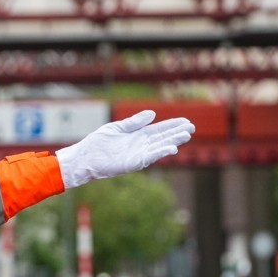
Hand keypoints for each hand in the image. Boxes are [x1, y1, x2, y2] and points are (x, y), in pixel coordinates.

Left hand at [56, 111, 193, 188]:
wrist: (85, 156)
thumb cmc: (99, 142)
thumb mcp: (118, 127)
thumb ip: (135, 122)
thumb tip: (152, 113)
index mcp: (137, 135)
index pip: (159, 129)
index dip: (172, 125)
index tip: (186, 121)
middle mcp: (141, 145)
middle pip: (162, 137)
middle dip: (177, 133)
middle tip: (192, 128)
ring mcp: (138, 154)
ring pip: (159, 147)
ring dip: (173, 142)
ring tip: (186, 136)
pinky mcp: (133, 163)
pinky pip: (150, 157)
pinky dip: (161, 153)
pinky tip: (172, 148)